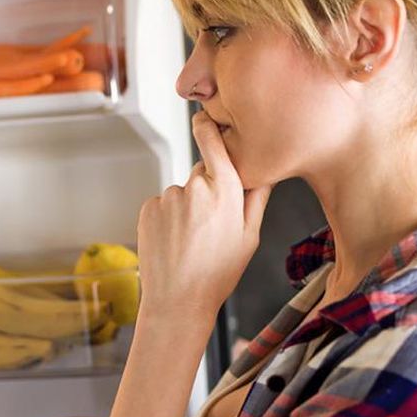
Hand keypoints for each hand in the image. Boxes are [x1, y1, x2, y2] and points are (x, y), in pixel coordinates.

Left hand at [136, 110, 272, 321]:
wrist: (177, 300)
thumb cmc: (218, 273)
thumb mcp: (250, 237)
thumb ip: (258, 197)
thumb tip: (268, 168)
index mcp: (226, 192)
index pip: (214, 143)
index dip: (208, 127)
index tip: (204, 116)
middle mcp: (195, 188)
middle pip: (203, 173)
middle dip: (208, 190)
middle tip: (211, 225)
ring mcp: (168, 197)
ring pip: (182, 192)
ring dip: (187, 208)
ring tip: (191, 240)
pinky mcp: (149, 208)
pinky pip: (163, 205)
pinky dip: (168, 218)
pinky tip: (175, 242)